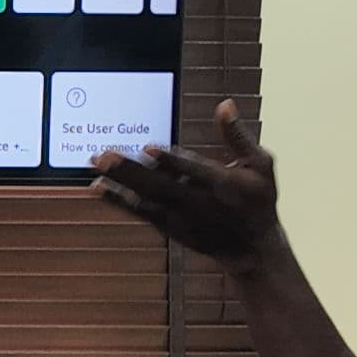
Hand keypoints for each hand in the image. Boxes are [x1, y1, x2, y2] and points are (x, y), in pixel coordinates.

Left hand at [88, 99, 282, 267]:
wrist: (252, 250)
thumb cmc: (258, 202)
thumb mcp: (260, 165)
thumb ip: (239, 136)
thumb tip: (225, 106)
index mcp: (222, 184)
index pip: (193, 170)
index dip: (171, 160)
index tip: (149, 148)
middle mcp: (197, 203)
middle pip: (159, 186)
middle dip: (131, 171)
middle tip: (105, 156)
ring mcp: (180, 217)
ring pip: (145, 199)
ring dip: (119, 183)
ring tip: (96, 166)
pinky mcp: (169, 227)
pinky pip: (139, 212)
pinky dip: (118, 200)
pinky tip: (99, 187)